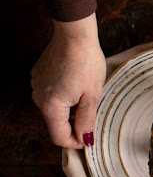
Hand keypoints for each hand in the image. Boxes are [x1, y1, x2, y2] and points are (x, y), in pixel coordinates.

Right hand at [31, 13, 105, 148]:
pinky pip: (51, 95)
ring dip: (70, 109)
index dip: (75, 142)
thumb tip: (85, 140)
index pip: (59, 137)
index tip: (89, 139)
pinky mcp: (37, 76)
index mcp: (51, 106)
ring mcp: (36, 86)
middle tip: (92, 112)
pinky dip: (63, 96)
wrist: (74, 34)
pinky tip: (76, 84)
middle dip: (74, 124)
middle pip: (56, 123)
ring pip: (54, 109)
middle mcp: (38, 98)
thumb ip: (87, 120)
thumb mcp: (92, 95)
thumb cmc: (87, 63)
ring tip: (86, 94)